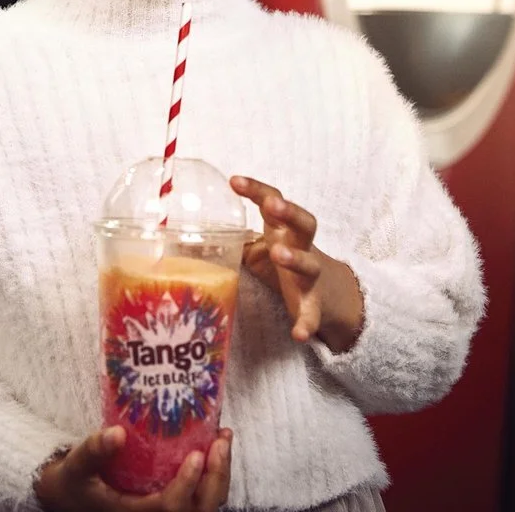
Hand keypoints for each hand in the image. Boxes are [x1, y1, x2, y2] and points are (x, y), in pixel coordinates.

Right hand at [33, 425, 232, 511]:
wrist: (74, 496)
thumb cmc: (76, 482)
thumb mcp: (77, 466)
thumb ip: (94, 451)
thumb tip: (116, 433)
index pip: (170, 508)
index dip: (187, 485)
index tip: (196, 455)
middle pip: (199, 511)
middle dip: (216, 478)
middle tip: (221, 442)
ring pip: (207, 505)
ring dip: (220, 475)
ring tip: (224, 439)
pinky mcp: (173, 503)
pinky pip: (203, 497)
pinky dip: (214, 475)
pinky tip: (217, 446)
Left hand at [231, 174, 365, 351]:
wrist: (326, 292)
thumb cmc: (284, 260)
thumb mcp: (261, 246)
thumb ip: (234, 240)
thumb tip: (187, 239)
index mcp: (285, 230)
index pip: (274, 201)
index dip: (257, 189)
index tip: (234, 181)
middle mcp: (302, 246)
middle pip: (305, 222)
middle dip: (289, 212)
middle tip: (271, 207)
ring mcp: (310, 277)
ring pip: (309, 264)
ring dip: (296, 258)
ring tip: (279, 254)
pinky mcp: (314, 305)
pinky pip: (312, 315)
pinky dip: (306, 323)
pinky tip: (297, 334)